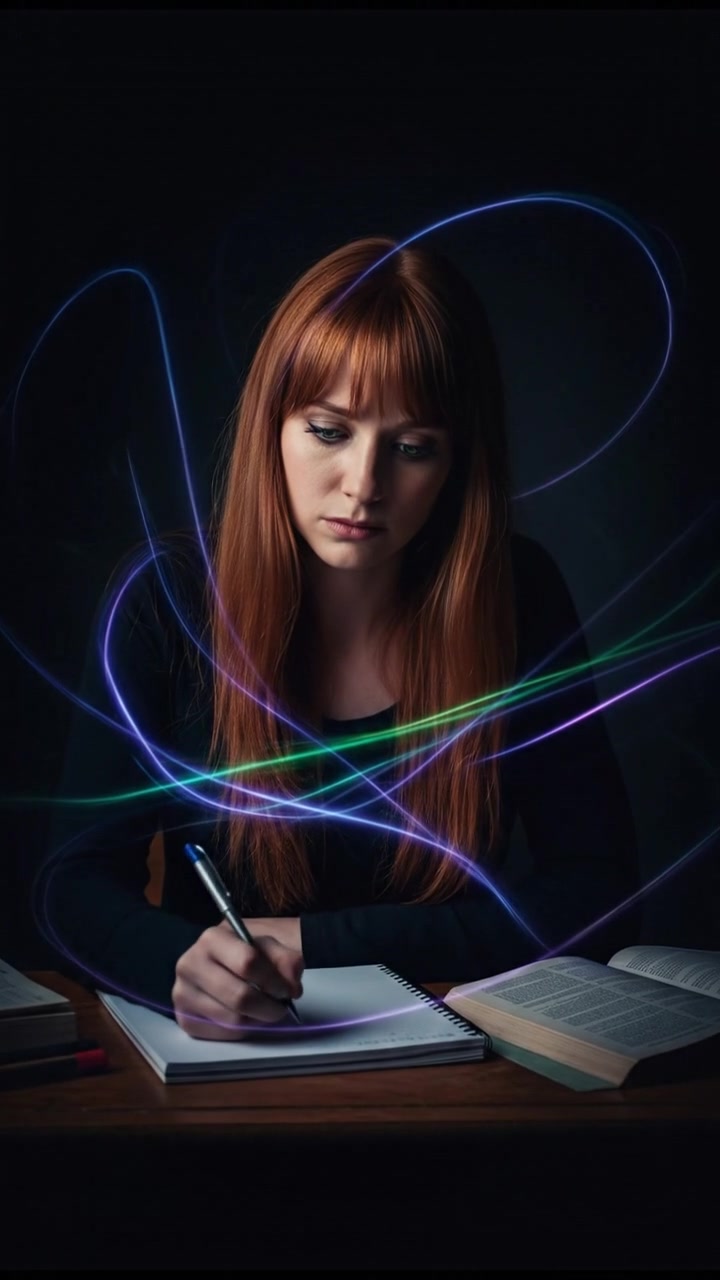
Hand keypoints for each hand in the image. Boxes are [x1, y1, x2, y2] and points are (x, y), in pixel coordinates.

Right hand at [172, 920, 303, 1039]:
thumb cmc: (246, 953)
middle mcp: (190, 964)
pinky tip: (246, 1017)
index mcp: (212, 938)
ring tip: (264, 1010)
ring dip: (257, 1020)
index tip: (287, 989)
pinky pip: (221, 1034)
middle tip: (280, 1008)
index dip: (273, 980)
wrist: (221, 962)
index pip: (247, 962)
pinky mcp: (184, 1018)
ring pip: (232, 1020)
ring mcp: (182, 993)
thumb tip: (292, 986)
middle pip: (239, 996)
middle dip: (268, 1007)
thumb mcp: (269, 946)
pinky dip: (241, 1031)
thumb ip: (286, 961)